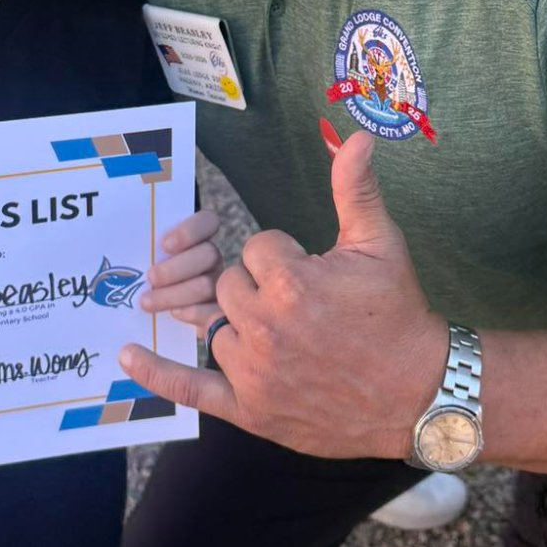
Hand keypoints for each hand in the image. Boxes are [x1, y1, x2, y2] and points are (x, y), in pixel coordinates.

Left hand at [121, 131, 448, 459]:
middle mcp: (266, 328)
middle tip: (304, 307)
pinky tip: (127, 355)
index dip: (284, 257)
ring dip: (240, 326)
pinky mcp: (250, 410)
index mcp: (292, 283)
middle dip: (260, 288)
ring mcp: (255, 373)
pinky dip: (156, 374)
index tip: (314, 273)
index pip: (255, 248)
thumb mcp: (380, 244)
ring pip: (217, 327)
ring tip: (289, 337)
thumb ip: (355, 190)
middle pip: (230, 286)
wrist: (419, 392)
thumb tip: (355, 137)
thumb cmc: (399, 314)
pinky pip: (190, 389)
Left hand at [140, 206, 222, 331]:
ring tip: (146, 302)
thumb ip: (137, 247)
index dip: (190, 230)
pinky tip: (173, 314)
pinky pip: (213, 311)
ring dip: (175, 294)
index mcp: (196, 239)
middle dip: (176, 268)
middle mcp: (210, 260)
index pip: (207, 221)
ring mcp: (217, 286)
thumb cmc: (140, 280)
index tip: (164, 245)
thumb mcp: (138, 259)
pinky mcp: (216, 313)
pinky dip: (192, 313)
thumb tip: (108, 237)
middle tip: (150, 278)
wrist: (152, 321)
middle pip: (208, 254)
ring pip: (207, 285)